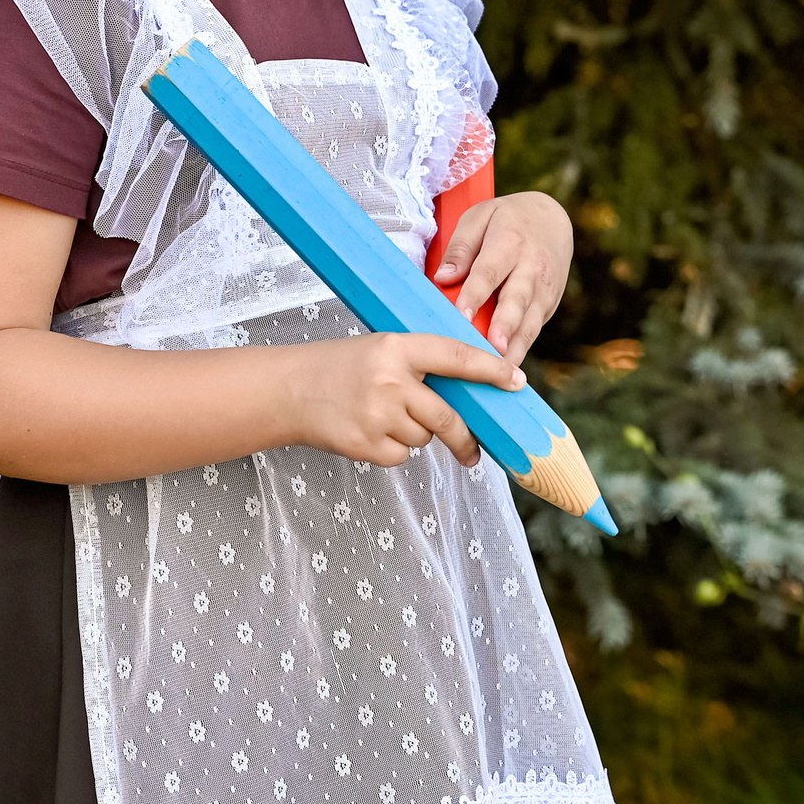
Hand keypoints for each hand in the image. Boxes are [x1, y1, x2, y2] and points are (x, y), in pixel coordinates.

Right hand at [281, 331, 523, 468]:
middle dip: (464, 437)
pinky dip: (393, 450)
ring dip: (415, 434)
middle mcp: (390, 381)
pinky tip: (370, 432)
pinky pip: (402, 456)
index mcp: (398, 348)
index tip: (516, 382)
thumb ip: (422, 366)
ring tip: (382, 417)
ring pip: (424, 437)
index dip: (491, 370)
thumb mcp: (382, 350)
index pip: (457, 357)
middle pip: (448, 417)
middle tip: (473, 449)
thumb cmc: (341, 368)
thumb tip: (471, 392)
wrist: (287, 390)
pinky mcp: (366, 445)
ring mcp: (378, 415)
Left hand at [430, 190, 573, 365]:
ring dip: (516, 347)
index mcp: (510, 242)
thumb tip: (442, 278)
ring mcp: (545, 290)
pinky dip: (521, 349)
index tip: (461, 315)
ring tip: (502, 371)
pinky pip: (533, 330)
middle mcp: (532, 268)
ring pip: (530, 322)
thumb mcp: (480, 217)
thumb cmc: (506, 220)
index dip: (475, 295)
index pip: (489, 272)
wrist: (553, 219)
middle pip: (517, 300)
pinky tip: (506, 370)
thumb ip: (461, 247)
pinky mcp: (549, 305)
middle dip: (505, 326)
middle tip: (494, 349)